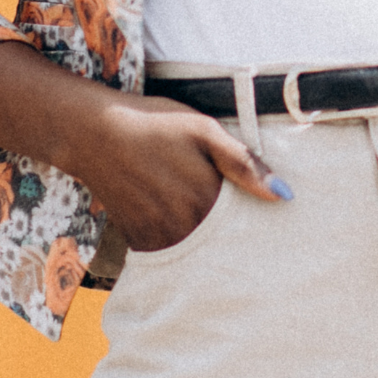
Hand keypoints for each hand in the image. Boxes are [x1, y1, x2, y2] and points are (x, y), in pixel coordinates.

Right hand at [73, 92, 288, 250]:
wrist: (92, 133)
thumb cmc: (153, 125)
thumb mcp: (203, 130)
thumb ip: (243, 163)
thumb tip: (284, 195)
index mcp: (207, 200)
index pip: (246, 227)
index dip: (258, 223)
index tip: (267, 222)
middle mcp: (184, 226)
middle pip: (222, 244)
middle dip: (234, 239)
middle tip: (242, 228)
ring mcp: (158, 236)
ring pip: (196, 253)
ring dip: (206, 245)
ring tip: (204, 222)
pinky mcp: (137, 239)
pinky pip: (169, 253)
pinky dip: (179, 244)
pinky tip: (182, 226)